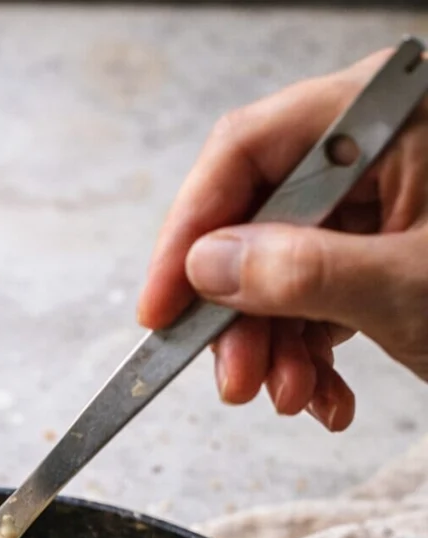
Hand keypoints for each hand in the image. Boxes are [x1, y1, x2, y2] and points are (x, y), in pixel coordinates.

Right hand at [138, 50, 427, 429]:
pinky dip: (312, 355)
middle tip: (233, 381)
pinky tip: (327, 399)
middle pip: (260, 218)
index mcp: (393, 113)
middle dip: (242, 314)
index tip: (159, 307)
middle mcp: (382, 146)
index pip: (251, 149)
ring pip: (283, 269)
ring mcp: (385, 201)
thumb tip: (208, 267)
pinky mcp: (388, 251)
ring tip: (293, 400)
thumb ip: (303, 274)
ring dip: (274, 348)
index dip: (191, 230)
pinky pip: (321, 297)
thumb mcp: (408, 288)